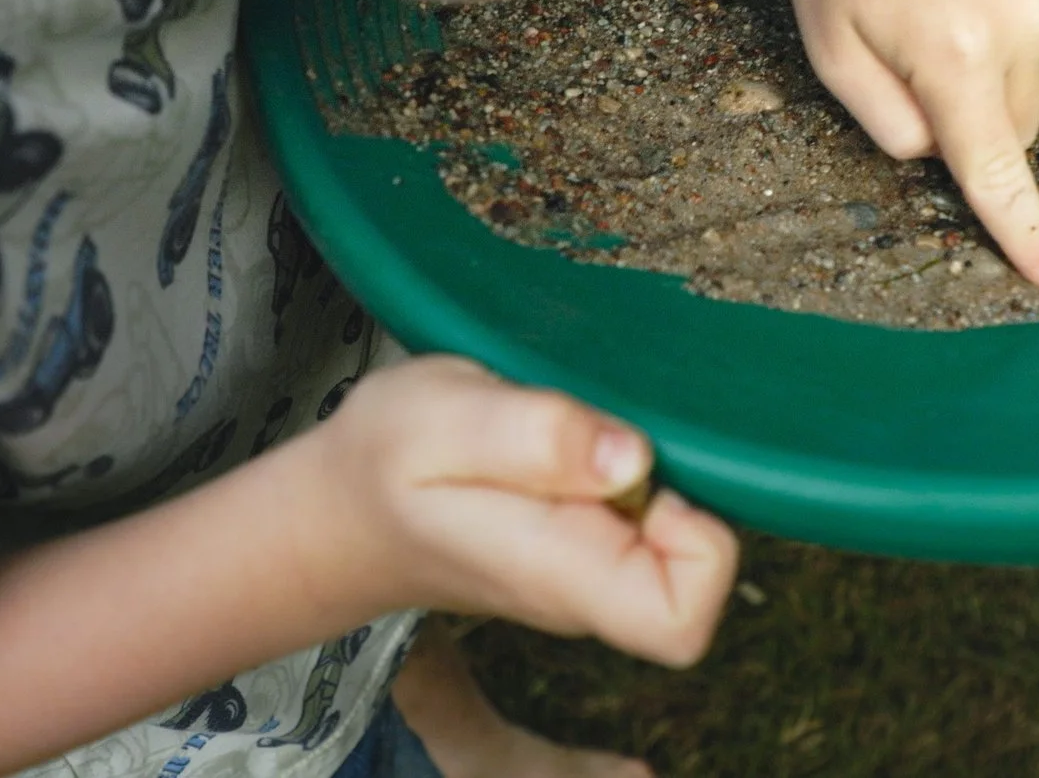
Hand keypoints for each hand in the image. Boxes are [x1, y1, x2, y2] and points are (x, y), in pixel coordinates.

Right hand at [305, 356, 736, 666]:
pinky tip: (574, 435)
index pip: (682, 621)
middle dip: (678, 485)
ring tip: (576, 428)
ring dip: (652, 469)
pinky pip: (645, 513)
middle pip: (698, 575)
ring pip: (676, 537)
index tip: (646, 473)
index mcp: (560, 577)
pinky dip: (630, 465)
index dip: (699, 544)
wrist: (339, 507)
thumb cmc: (384, 460)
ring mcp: (588, 572)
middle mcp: (587, 591)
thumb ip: (537, 437)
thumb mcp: (442, 418)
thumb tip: (635, 459)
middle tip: (601, 432)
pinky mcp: (584, 543)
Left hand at [779, 0, 1038, 291]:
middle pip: (1017, 127)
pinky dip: (1019, 28)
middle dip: (975, 123)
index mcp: (952, 54)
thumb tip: (938, 154)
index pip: (995, 166)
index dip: (1024, 231)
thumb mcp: (830, 50)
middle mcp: (1017, 22)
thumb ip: (884, 122)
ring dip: (1000, 77)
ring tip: (945, 14)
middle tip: (918, 64)